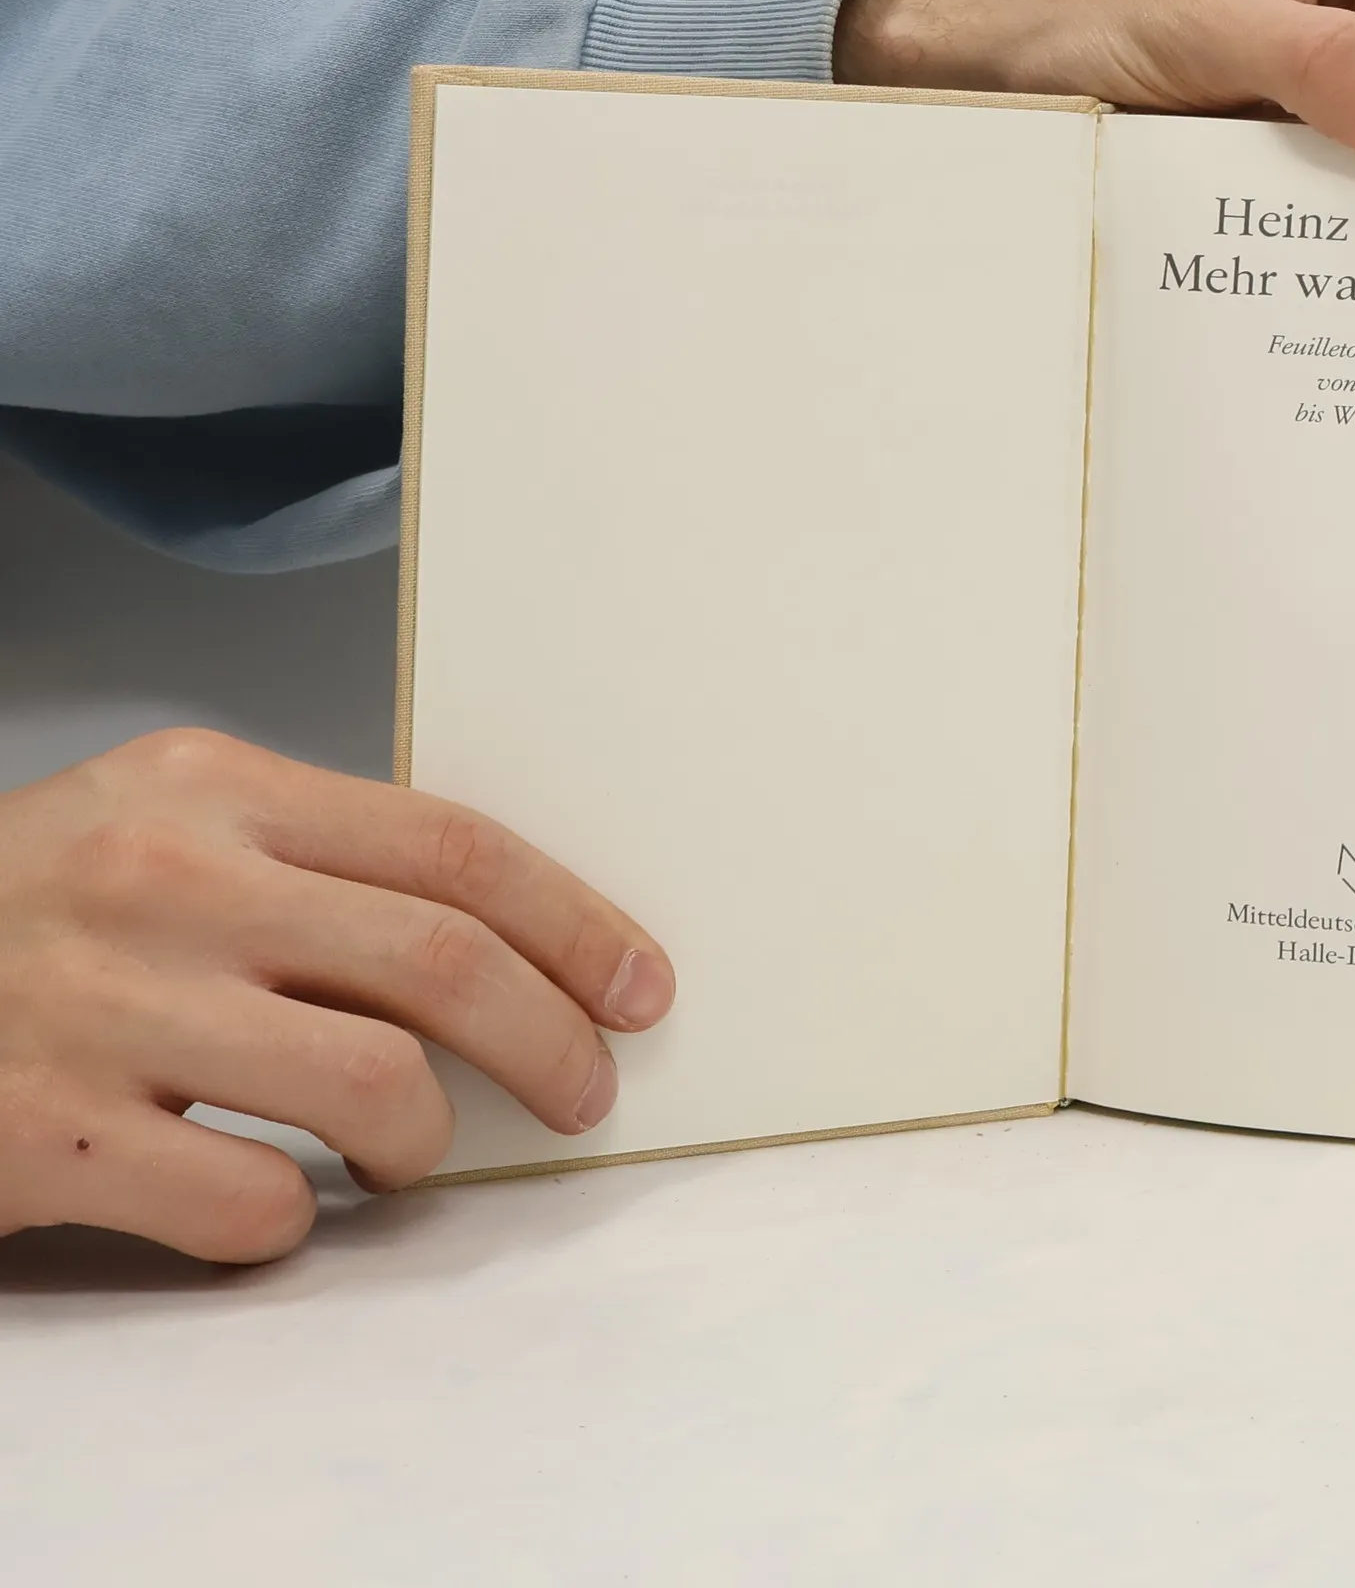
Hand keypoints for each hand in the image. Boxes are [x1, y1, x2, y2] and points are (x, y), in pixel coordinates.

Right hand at [0, 729, 673, 1262]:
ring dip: (429, 1138)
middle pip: (441, 964)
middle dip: (552, 1040)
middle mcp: (165, 880)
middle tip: (586, 1092)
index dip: (575, 922)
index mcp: (215, 788)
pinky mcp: (42, 1137)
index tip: (640, 985)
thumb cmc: (33, 908)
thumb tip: (511, 946)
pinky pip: (249, 1202)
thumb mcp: (166, 829)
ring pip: (370, 1085)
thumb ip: (317, 866)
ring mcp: (101, 1008)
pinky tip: (278, 1201)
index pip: (453, 847)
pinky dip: (297, 1220)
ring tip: (413, 1153)